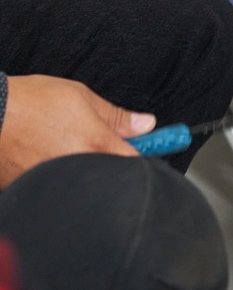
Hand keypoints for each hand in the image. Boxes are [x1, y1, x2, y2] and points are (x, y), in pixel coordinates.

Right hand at [0, 75, 154, 187]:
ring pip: (85, 186)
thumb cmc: (26, 102)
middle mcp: (79, 169)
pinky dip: (59, 179)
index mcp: (96, 145)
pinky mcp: (34, 192)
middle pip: (112, 177)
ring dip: (84, 172)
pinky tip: (44, 158)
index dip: (145, 155)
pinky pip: (58, 190)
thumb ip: (115, 115)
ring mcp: (56, 184)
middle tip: (96, 146)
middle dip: (112, 164)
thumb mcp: (78, 97)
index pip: (137, 161)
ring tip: (60, 147)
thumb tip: (145, 124)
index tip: (149, 150)